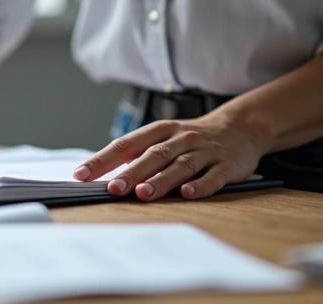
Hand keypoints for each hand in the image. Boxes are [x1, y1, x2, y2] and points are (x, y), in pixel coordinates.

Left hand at [73, 111, 269, 200]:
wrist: (241, 127)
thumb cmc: (192, 138)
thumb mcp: (165, 138)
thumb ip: (139, 154)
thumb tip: (104, 175)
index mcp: (161, 130)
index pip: (127, 144)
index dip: (103, 159)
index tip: (81, 174)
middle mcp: (181, 138)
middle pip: (153, 155)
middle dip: (132, 172)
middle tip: (113, 188)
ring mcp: (204, 151)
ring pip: (180, 165)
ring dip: (162, 180)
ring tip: (143, 194)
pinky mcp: (226, 165)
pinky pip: (213, 176)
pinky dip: (201, 186)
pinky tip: (188, 194)